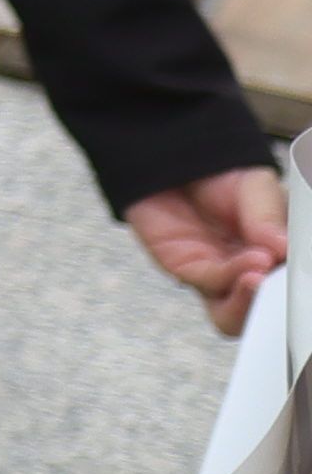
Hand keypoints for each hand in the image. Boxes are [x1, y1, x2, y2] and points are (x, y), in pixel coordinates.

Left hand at [126, 166, 289, 335]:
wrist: (174, 161)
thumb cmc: (221, 175)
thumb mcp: (256, 188)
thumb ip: (267, 217)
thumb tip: (282, 247)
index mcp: (273, 255)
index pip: (288, 284)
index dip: (297, 288)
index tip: (303, 278)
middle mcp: (249, 270)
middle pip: (264, 310)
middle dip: (276, 306)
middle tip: (286, 288)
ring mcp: (221, 274)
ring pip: (236, 313)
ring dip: (253, 300)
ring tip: (264, 278)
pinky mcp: (188, 269)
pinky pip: (213, 283)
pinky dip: (234, 277)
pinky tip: (253, 263)